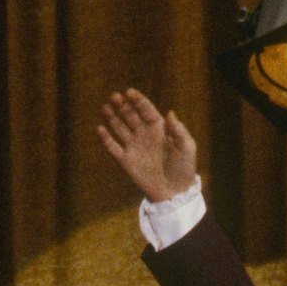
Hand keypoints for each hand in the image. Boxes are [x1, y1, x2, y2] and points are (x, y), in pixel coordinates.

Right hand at [98, 88, 197, 202]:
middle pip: (130, 115)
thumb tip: (170, 113)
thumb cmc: (184, 169)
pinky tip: (100, 129)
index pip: (146, 109)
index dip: (138, 100)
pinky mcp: (125, 160)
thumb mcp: (187, 148)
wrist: (174, 193)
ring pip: (119, 127)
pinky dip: (106, 138)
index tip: (129, 92)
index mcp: (159, 128)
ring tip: (105, 108)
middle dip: (122, 105)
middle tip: (115, 97)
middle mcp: (144, 134)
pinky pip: (113, 147)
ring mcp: (134, 146)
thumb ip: (179, 131)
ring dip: (112, 117)